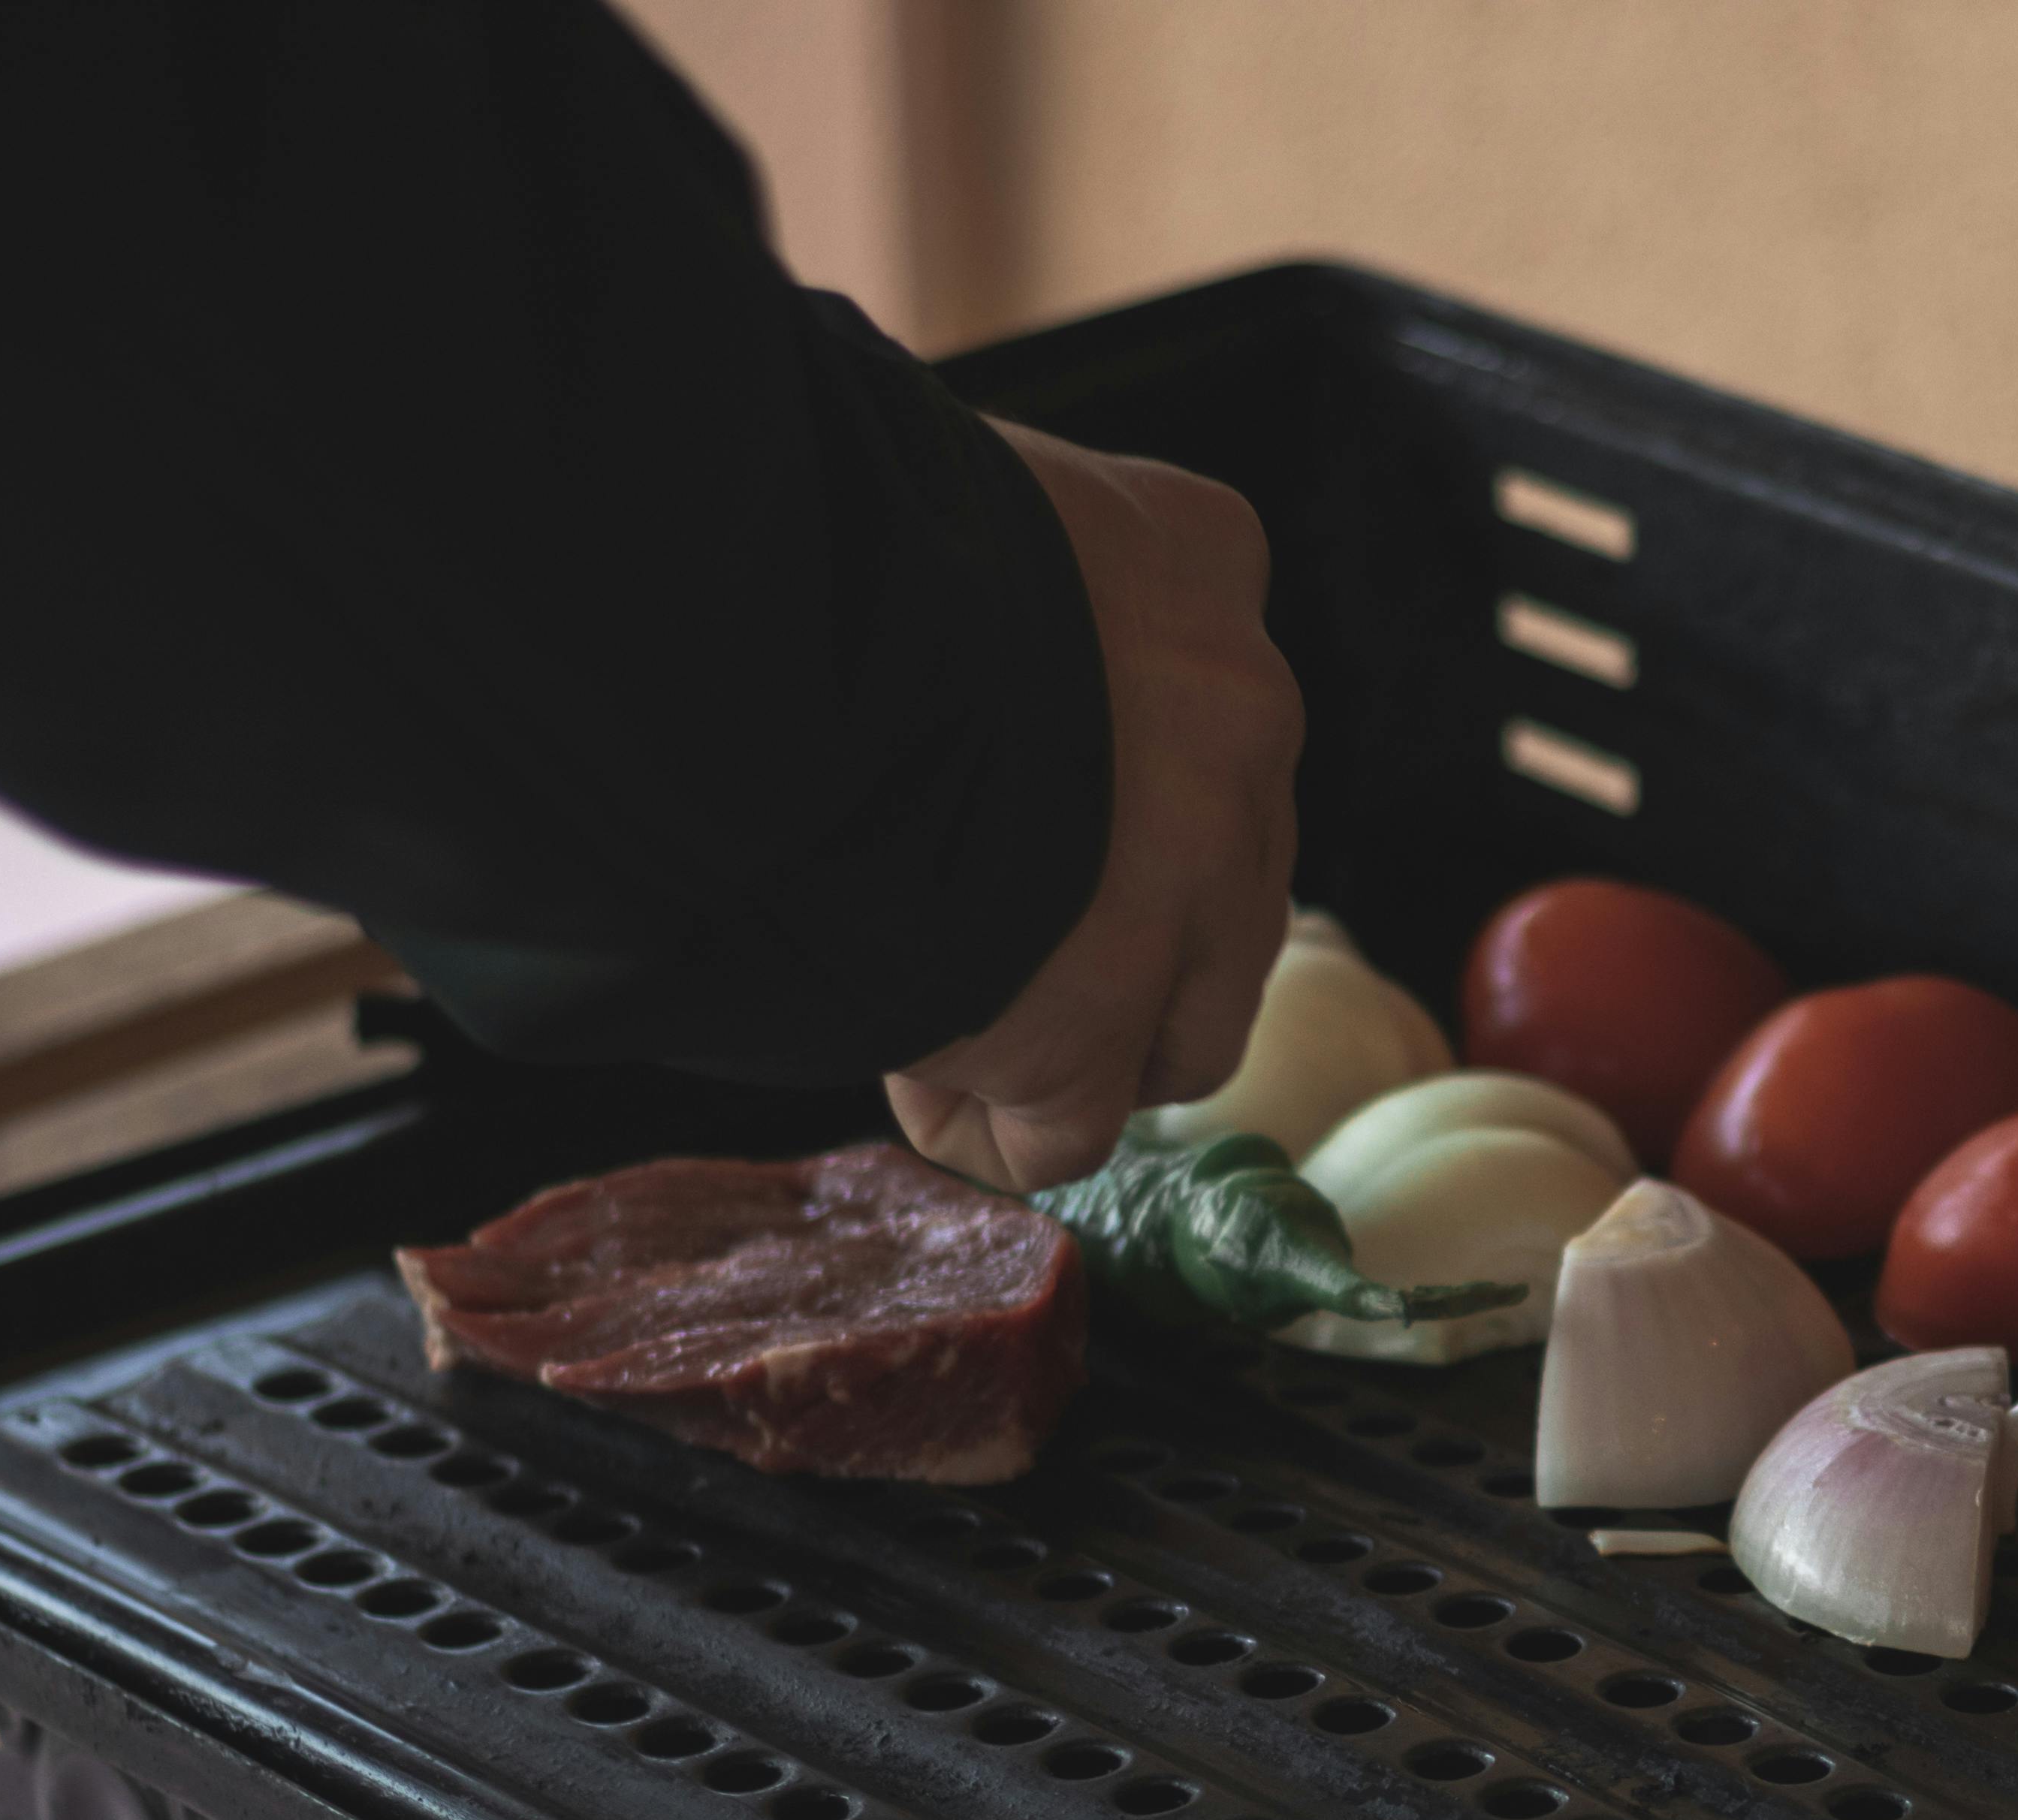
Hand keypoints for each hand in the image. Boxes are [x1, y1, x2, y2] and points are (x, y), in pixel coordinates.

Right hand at [887, 421, 1301, 1192]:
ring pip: (1186, 1025)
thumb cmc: (812, 527)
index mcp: (1198, 556)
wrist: (776, 627)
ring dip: (1085, 1040)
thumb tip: (930, 630)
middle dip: (1114, 919)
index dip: (1108, 767)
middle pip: (1216, 874)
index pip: (1206, 690)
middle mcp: (1241, 718)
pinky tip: (926, 1088)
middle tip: (977, 920)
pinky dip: (1004, 1130)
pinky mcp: (1102, 1022)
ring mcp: (1194, 884)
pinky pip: (1077, 1126)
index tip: (1013, 786)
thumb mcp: (944, 491)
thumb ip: (994, 573)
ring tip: (946, 1015)